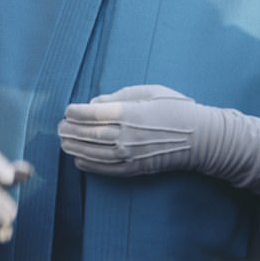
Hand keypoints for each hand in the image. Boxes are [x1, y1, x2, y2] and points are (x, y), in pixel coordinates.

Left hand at [58, 85, 206, 174]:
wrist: (200, 137)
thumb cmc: (175, 107)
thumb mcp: (149, 91)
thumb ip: (119, 96)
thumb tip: (94, 103)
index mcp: (130, 112)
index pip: (93, 113)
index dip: (77, 111)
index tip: (68, 109)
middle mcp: (127, 135)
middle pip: (90, 134)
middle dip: (71, 130)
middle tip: (59, 127)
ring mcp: (130, 155)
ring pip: (94, 153)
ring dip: (75, 148)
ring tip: (63, 142)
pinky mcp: (135, 169)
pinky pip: (106, 169)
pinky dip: (90, 165)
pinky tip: (79, 160)